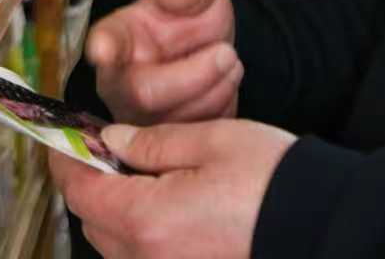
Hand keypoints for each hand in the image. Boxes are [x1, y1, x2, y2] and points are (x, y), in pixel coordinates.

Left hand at [50, 120, 295, 258]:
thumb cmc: (270, 179)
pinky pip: (143, 255)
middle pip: (93, 222)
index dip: (67, 160)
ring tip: (136, 171)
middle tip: (105, 146)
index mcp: (147, 220)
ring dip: (113, 208)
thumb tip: (113, 140)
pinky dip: (138, 229)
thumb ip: (153, 142)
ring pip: (115, 244)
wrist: (319, 223)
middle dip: (90, 183)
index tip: (65, 137)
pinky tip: (161, 201)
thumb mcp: (211, 141)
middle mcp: (148, 258)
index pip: (82, 192)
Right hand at [88, 0, 240, 124]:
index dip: (104, 49)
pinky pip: (194, 137)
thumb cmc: (190, 20)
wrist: (209, 50)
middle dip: (194, 75)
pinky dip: (221, 108)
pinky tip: (225, 83)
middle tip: (227, 52)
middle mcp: (118, 82)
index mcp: (116, 38)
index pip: (105, 44)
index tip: (104, 49)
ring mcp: (138, 116)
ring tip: (229, 62)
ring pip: (173, 120)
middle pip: (145, 94)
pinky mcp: (164, 142)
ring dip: (214, 89)